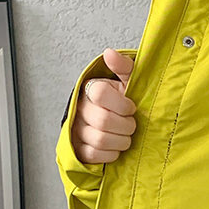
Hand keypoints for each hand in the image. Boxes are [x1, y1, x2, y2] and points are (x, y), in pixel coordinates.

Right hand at [72, 48, 137, 164]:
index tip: (131, 107)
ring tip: (126, 135)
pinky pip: (93, 154)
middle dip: (126, 126)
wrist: (118, 120)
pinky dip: (111, 153)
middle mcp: (80, 108)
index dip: (122, 104)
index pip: (100, 93)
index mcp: (91, 89)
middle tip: (131, 124)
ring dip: (121, 141)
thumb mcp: (128, 80)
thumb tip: (110, 53)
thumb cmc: (125, 99)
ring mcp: (77, 129)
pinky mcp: (79, 148)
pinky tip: (116, 146)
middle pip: (103, 120)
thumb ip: (123, 66)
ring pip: (100, 139)